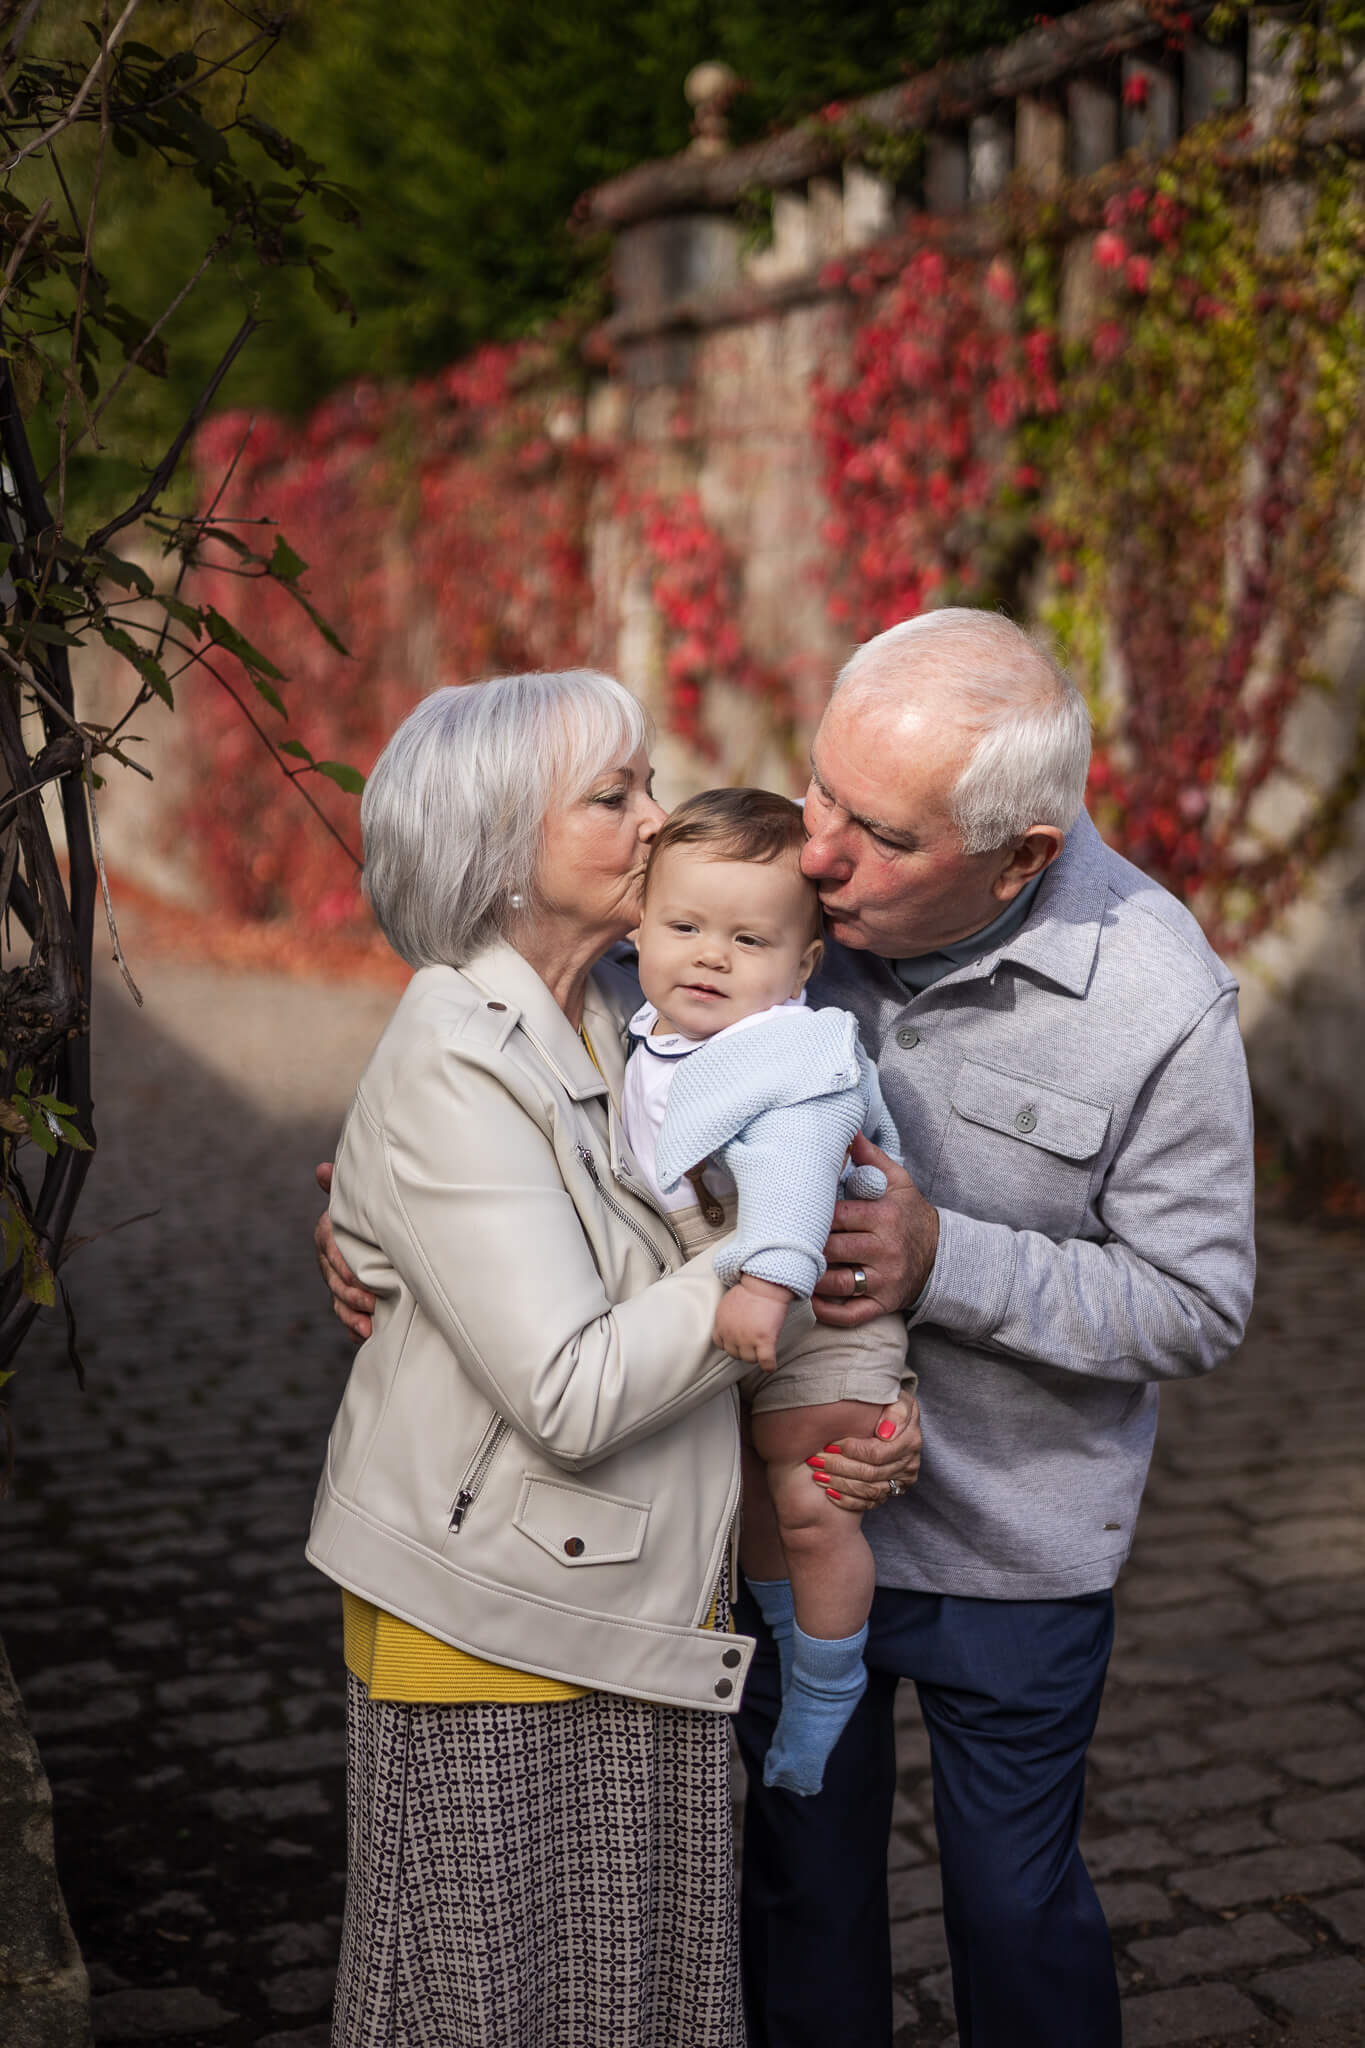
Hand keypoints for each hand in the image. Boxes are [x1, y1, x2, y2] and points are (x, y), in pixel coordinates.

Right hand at [314, 1161, 374, 1343]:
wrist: (389, 1232)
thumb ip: (341, 1188)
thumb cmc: (372, 1212)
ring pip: (338, 1303)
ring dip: (351, 1317)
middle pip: (334, 1281)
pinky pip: (348, 1319)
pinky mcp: (351, 1302)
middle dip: (351, 1294)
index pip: (330, 1250)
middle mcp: (330, 1260)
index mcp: (329, 1233)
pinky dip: (356, 1330)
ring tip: (368, 1327)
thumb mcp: (361, 1200)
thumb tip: (321, 1169)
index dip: (343, 1265)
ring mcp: (339, 1283)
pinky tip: (368, 1337)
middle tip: (372, 1303)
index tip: (361, 1277)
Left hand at [713, 1274, 791, 1368]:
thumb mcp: (727, 1305)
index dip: (732, 1344)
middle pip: (736, 1354)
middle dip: (744, 1350)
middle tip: (753, 1343)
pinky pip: (766, 1362)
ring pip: (750, 1359)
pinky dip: (769, 1366)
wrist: (764, 1284)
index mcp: (721, 1326)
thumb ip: (726, 1320)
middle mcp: (732, 1335)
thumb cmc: (749, 1290)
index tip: (739, 1342)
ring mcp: (748, 1339)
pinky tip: (770, 1366)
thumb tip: (731, 1328)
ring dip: (756, 1356)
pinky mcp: (764, 1340)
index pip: (722, 1345)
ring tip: (763, 1350)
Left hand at [812, 1132, 938, 1326]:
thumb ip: (872, 1157)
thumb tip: (850, 1131)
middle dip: (808, 1246)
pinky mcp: (884, 1304)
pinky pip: (851, 1314)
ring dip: (810, 1278)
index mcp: (885, 1217)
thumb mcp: (899, 1182)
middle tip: (787, 1242)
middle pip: (832, 1248)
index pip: (837, 1217)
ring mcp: (884, 1280)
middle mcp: (885, 1249)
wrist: (942, 1254)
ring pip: (836, 1282)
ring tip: (794, 1268)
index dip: (813, 1217)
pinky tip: (812, 1299)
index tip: (796, 1215)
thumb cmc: (911, 1215)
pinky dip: (828, 1310)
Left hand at [812, 1393, 921, 1512]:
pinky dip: (848, 1500)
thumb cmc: (890, 1403)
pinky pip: (871, 1503)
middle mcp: (909, 1463)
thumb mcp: (897, 1398)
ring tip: (818, 1475)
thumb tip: (885, 1433)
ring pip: (869, 1491)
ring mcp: (903, 1480)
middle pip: (870, 1474)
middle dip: (839, 1468)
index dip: (851, 1450)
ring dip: (840, 1484)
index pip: (877, 1453)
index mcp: (910, 1440)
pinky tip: (830, 1492)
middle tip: (816, 1461)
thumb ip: (895, 1411)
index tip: (829, 1444)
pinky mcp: (895, 1490)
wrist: (895, 1418)